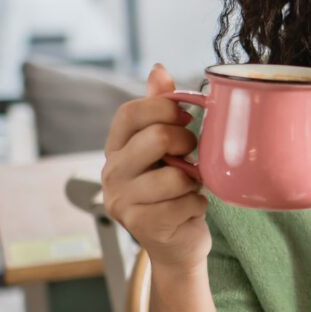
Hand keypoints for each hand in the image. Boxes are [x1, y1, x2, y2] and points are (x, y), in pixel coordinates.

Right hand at [102, 64, 210, 272]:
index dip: (164, 108)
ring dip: (194, 181)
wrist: (176, 243)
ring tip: (188, 188)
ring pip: (177, 176)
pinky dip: (198, 206)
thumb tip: (158, 69)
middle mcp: (112, 173)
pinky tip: (189, 211)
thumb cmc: (174, 189)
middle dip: (187, 143)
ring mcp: (123, 202)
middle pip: (157, 138)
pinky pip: (186, 203)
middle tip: (192, 154)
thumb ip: (160, 109)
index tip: (186, 117)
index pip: (131, 112)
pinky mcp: (143, 226)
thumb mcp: (166, 148)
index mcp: (116, 148)